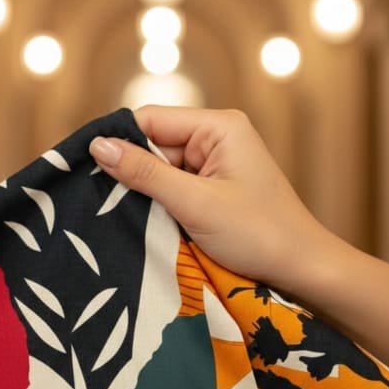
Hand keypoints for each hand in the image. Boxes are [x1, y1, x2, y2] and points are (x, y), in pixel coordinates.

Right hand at [89, 105, 321, 289]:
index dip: (118, 140)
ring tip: (121, 216)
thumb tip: (98, 145)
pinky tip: (146, 221)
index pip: (151, 119)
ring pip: (161, 168)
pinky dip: (160, 203)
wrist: (303, 269)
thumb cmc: (259, 233)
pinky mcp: (214, 186)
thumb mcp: (195, 203)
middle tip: (100, 200)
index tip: (84, 166)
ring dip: (145, 192)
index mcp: (219, 126)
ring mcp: (216, 161)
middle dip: (131, 171)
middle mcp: (217, 136)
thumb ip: (145, 173)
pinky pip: (174, 186)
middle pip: (153, 143)